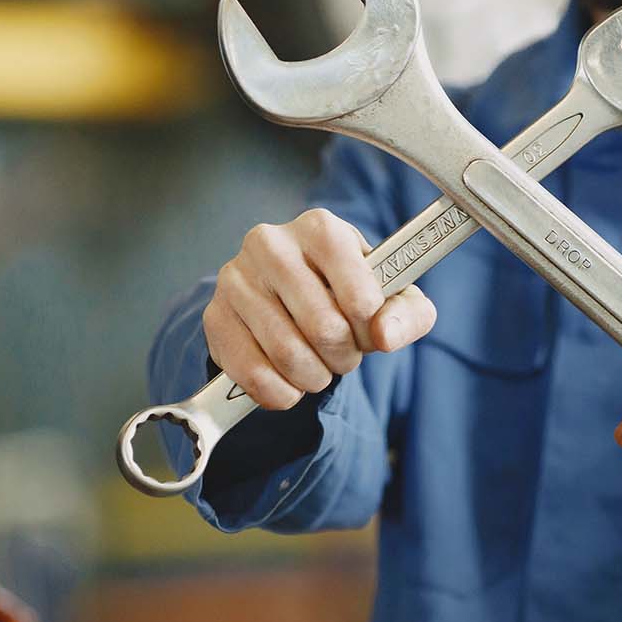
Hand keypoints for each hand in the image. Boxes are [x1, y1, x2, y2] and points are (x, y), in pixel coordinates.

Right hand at [202, 208, 436, 408]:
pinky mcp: (214, 315)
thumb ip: (407, 315)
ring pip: (287, 354)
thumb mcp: (392, 296)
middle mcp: (272, 244)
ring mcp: (236, 278)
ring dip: (314, 376)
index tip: (368, 331)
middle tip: (344, 355)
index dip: (371, 330)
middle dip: (344, 356)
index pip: (360, 297)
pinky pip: (252, 372)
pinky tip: (291, 384)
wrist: (292, 295)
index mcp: (321, 229)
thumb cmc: (349, 290)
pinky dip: (281, 392)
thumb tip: (384, 335)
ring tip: (320, 366)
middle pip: (324, 328)